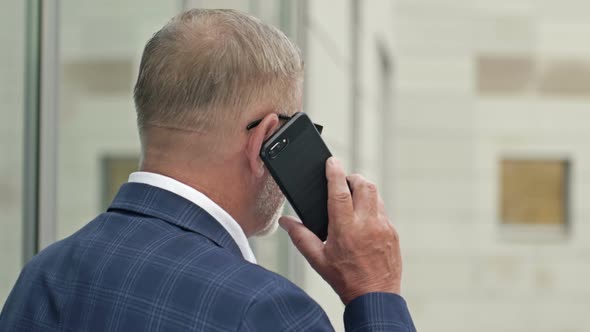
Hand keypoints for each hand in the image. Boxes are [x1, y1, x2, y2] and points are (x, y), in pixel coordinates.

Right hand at [279, 157, 402, 304]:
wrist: (375, 298)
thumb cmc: (345, 279)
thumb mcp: (317, 259)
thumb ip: (300, 237)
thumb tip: (285, 221)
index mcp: (345, 229)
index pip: (340, 191)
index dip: (335, 172)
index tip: (332, 161)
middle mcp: (367, 224)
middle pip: (364, 185)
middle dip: (353, 177)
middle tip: (343, 181)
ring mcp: (383, 227)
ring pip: (376, 195)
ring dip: (364, 190)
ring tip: (352, 198)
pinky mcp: (393, 233)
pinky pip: (383, 211)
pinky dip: (372, 207)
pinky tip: (363, 218)